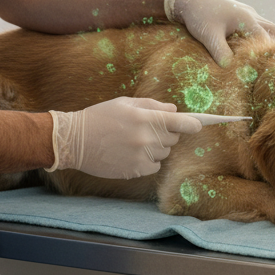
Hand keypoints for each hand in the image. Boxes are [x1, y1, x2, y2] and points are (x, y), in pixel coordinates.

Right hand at [47, 98, 202, 178]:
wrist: (74, 140)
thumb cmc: (100, 117)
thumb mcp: (126, 103)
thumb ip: (153, 105)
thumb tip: (175, 111)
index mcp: (146, 118)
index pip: (181, 122)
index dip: (193, 124)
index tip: (200, 125)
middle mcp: (146, 138)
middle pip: (174, 139)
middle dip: (166, 133)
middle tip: (147, 129)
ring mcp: (141, 156)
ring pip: (164, 154)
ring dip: (157, 148)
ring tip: (135, 141)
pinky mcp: (135, 171)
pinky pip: (154, 167)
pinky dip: (149, 161)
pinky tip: (131, 153)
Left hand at [164, 0, 274, 64]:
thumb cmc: (199, 15)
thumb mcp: (210, 36)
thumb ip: (222, 53)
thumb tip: (233, 69)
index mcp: (247, 19)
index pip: (266, 40)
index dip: (267, 55)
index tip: (264, 69)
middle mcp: (251, 14)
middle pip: (274, 31)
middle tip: (272, 63)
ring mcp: (246, 12)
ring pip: (266, 26)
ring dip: (266, 40)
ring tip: (260, 57)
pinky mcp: (239, 12)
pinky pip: (255, 24)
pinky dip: (257, 36)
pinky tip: (246, 47)